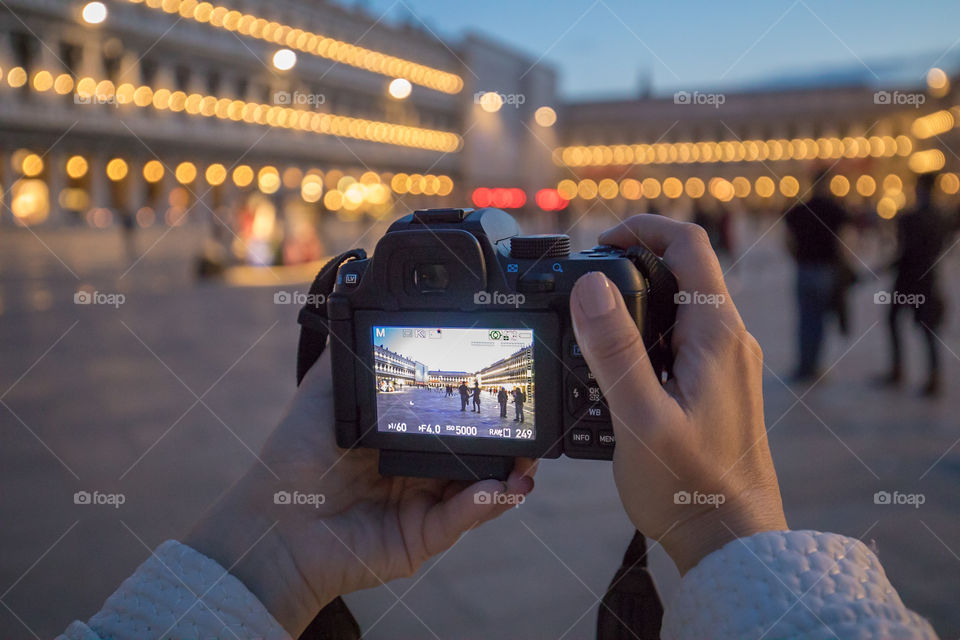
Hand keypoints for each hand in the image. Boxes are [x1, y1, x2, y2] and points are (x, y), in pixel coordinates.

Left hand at [185, 353, 535, 635]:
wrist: (274, 524)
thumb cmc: (292, 462)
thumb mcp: (324, 395)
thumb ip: (353, 359)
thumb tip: (367, 306)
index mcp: (401, 437)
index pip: (450, 420)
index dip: (478, 406)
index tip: (501, 386)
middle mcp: (418, 471)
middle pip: (476, 454)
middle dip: (510, 441)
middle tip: (532, 422)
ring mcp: (424, 505)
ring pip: (481, 488)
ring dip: (511, 473)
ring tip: (530, 458)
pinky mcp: (423, 537)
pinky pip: (462, 518)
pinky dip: (487, 503)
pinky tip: (502, 486)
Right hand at [569, 215, 785, 573]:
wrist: (732, 542)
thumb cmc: (690, 487)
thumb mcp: (640, 417)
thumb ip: (614, 349)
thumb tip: (590, 285)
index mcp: (717, 334)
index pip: (689, 245)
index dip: (643, 228)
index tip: (599, 240)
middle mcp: (729, 340)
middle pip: (683, 272)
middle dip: (631, 266)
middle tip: (582, 289)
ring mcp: (727, 363)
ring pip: (680, 307)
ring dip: (636, 304)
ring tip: (591, 331)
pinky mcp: (718, 386)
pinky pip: (680, 340)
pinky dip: (646, 337)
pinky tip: (616, 371)